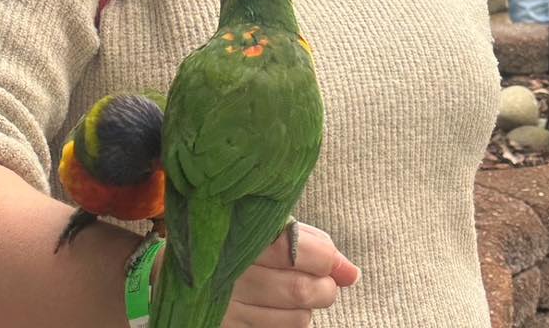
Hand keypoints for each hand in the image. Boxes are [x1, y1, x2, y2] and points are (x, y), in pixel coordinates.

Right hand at [219, 222, 359, 326]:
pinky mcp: (225, 327)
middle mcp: (229, 272)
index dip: (325, 259)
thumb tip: (351, 274)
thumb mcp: (274, 230)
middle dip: (324, 288)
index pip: (296, 251)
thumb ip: (315, 246)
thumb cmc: (245, 242)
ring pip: (296, 318)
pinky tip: (276, 308)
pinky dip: (289, 322)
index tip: (330, 262)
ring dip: (307, 308)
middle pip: (300, 290)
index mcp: (240, 234)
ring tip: (292, 293)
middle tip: (322, 283)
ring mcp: (224, 306)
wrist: (197, 264)